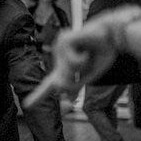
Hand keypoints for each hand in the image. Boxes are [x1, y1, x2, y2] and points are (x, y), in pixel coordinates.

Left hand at [23, 6, 140, 109]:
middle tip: (88, 60)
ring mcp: (59, 47)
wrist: (113, 35)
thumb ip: (75, 84)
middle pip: (61, 82)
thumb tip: (59, 88)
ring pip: (66, 73)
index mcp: (64, 66)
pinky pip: (73, 62)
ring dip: (82, 67)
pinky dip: (84, 59)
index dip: (38, 95)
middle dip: (75, 79)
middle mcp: (58, 56)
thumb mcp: (90, 75)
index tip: (26, 105)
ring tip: (89, 53)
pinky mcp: (63, 41)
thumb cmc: (104, 52)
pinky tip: (86, 48)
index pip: (49, 85)